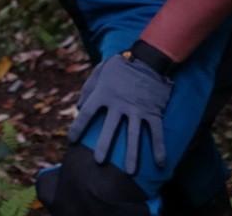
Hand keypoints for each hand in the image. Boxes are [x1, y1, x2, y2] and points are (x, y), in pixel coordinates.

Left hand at [67, 49, 173, 173]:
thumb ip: (88, 89)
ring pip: (134, 135)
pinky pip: (156, 132)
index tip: (71, 141)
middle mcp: (119, 104)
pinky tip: (160, 163)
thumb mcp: (100, 71)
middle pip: (110, 128)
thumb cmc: (120, 65)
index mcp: (104, 94)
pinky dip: (159, 148)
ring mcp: (137, 109)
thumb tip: (79, 108)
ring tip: (130, 172)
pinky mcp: (153, 112)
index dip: (77, 127)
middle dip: (104, 145)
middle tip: (98, 162)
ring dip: (132, 154)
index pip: (87, 113)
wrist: (147, 58)